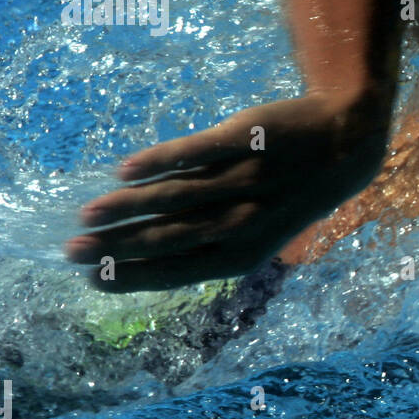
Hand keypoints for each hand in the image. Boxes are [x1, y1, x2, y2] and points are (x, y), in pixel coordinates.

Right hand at [65, 88, 390, 291]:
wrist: (347, 141)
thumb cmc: (292, 191)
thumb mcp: (260, 230)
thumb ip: (208, 239)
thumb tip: (142, 249)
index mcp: (245, 253)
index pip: (178, 272)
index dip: (133, 277)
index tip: (90, 280)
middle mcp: (243, 220)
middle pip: (169, 238)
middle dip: (117, 248)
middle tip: (71, 252)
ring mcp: (244, 179)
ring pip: (176, 198)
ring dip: (128, 207)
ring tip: (88, 215)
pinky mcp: (244, 139)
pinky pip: (195, 153)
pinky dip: (159, 162)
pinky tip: (124, 170)